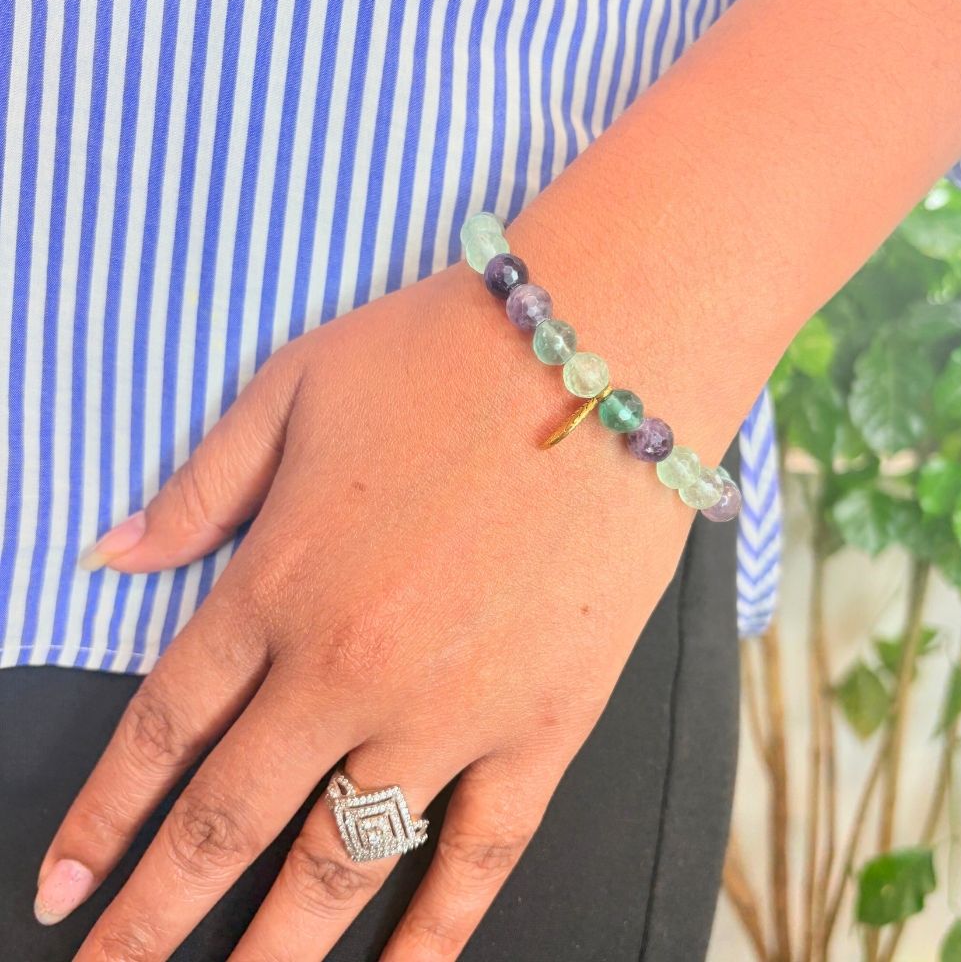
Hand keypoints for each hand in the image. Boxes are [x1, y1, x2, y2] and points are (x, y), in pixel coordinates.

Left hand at [37, 257, 711, 960]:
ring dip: (272, 952)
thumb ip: (198, 486)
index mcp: (273, 583)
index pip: (161, 734)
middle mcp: (343, 667)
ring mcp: (448, 709)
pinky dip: (434, 934)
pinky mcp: (544, 723)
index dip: (102, 822)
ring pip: (338, 867)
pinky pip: (479, 856)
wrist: (602, 351)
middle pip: (225, 826)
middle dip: (152, 923)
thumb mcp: (294, 388)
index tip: (64, 888)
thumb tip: (109, 553)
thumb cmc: (446, 355)